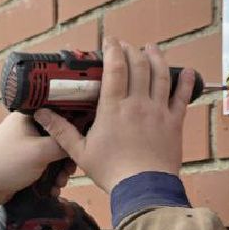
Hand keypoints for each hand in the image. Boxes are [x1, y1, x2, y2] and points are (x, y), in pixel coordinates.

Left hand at [0, 113, 71, 204]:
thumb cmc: (10, 163)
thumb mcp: (41, 151)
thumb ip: (63, 143)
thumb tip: (79, 140)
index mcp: (27, 117)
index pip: (57, 116)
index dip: (71, 130)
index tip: (80, 145)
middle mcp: (25, 128)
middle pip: (56, 139)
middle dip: (65, 159)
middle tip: (70, 172)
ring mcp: (23, 146)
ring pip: (50, 155)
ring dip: (58, 171)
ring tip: (60, 185)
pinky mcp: (22, 162)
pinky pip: (41, 166)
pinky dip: (48, 177)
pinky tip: (52, 190)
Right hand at [34, 40, 192, 193]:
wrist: (143, 189)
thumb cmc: (111, 171)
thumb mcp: (80, 152)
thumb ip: (62, 130)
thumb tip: (41, 114)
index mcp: (113, 108)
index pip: (115, 68)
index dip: (113, 49)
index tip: (109, 40)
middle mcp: (138, 103)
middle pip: (138, 65)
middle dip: (132, 50)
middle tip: (126, 45)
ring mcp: (158, 111)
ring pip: (161, 75)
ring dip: (157, 58)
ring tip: (151, 48)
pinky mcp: (174, 122)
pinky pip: (182, 97)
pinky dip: (186, 82)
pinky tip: (188, 71)